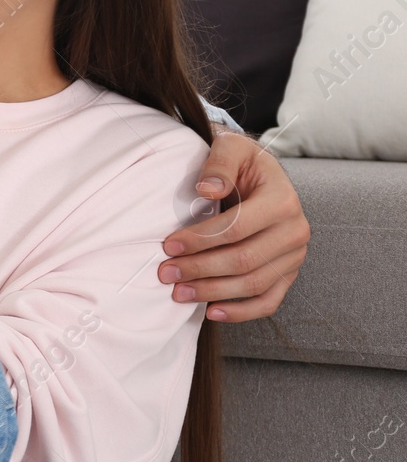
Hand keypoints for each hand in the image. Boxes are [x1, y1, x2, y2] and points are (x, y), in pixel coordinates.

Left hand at [159, 129, 311, 321]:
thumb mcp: (232, 148)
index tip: (167, 245)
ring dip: (213, 292)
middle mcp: (295, 231)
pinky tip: (211, 312)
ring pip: (253, 284)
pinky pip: (269, 301)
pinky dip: (241, 312)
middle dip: (200, 269)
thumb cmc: (242, 163)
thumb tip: (207, 189)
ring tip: (178, 292)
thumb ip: (220, 163)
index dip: (200, 239)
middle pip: (244, 260)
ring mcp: (294, 256)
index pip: (236, 227)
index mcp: (283, 200)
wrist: (261, 176)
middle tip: (165, 273)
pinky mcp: (288, 273)